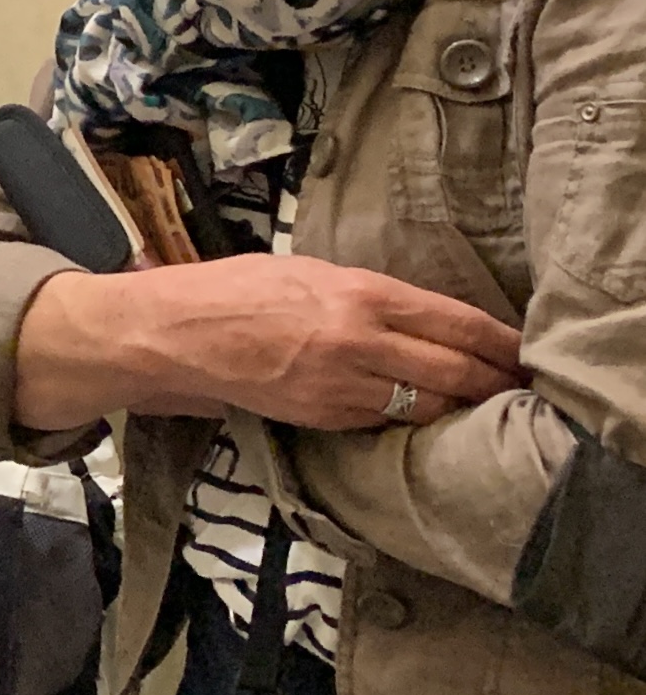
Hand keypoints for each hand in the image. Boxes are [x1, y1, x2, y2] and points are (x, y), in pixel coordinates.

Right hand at [12, 253, 521, 433]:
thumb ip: (366, 293)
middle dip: (495, 384)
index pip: (459, 324)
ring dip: (460, 410)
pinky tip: (421, 418)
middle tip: (520, 389)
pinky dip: (408, 420)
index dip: (501, 344)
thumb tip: (416, 314)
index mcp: (361, 294)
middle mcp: (361, 341)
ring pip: (426, 407)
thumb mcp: (308, 272)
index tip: (525, 353)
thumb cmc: (231, 291)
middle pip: (457, 373)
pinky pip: (382, 422)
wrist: (168, 335)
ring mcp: (341, 386)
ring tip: (482, 408)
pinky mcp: (319, 418)